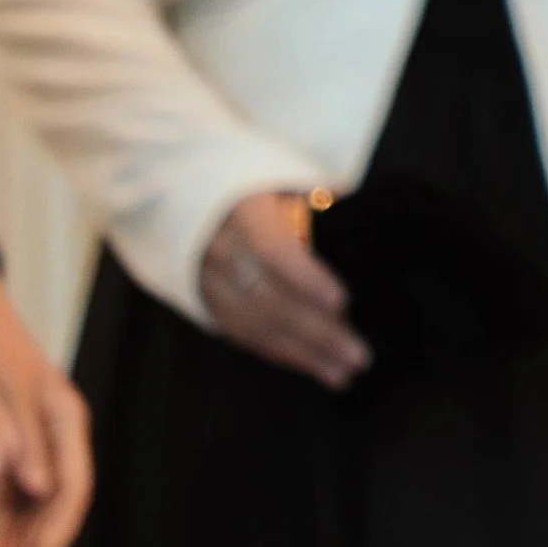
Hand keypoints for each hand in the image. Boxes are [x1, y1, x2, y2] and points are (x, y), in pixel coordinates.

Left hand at [0, 272, 92, 546]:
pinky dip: (11, 516)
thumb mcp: (6, 395)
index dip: (61, 527)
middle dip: (41, 539)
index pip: (75, 483)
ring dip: (24, 534)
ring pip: (42, 498)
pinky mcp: (24, 442)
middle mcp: (61, 431)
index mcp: (65, 416)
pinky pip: (23, 487)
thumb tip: (39, 487)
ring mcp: (44, 437)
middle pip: (61, 497)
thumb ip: (24, 441)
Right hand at [199, 190, 370, 389]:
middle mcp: (219, 248)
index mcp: (241, 210)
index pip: (272, 251)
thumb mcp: (284, 173)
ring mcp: (206, 279)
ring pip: (255, 325)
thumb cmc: (255, 176)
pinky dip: (279, 352)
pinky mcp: (205, 301)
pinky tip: (311, 366)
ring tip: (342, 373)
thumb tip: (359, 217)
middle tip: (358, 356)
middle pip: (268, 299)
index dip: (306, 279)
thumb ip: (317, 198)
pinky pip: (242, 334)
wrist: (188, 188)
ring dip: (301, 354)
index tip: (343, 302)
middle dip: (316, 332)